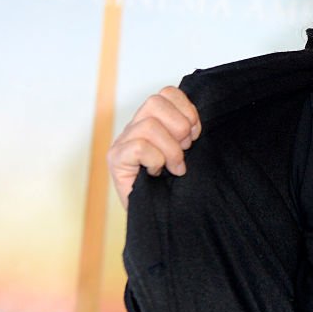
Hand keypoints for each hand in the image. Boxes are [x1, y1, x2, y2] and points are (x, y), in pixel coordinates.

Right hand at [107, 86, 201, 209]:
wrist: (156, 218)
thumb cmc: (173, 186)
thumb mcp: (186, 152)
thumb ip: (188, 132)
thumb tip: (197, 121)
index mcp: (153, 120)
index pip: (167, 93)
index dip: (187, 109)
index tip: (197, 132)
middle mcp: (134, 127)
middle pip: (156, 101)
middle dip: (180, 126)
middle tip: (186, 149)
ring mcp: (122, 142)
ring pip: (149, 126)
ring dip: (171, 149)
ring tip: (176, 167)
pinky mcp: (115, 160)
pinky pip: (138, 147)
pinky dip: (156, 160)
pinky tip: (157, 172)